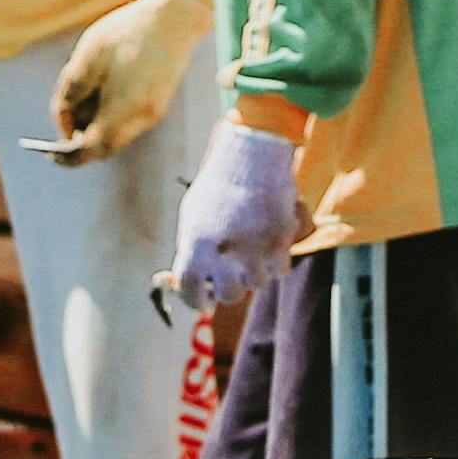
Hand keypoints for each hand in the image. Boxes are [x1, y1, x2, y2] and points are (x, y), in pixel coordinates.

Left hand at [47, 0, 208, 163]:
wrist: (174, 16)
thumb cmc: (126, 33)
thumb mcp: (86, 60)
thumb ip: (69, 95)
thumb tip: (63, 121)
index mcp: (121, 111)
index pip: (90, 150)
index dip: (68, 156)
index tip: (51, 153)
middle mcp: (140, 120)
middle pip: (104, 147)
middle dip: (82, 139)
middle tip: (64, 120)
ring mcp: (154, 113)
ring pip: (116, 134)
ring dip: (95, 125)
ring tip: (84, 93)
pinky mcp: (159, 102)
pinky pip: (128, 122)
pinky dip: (110, 115)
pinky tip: (104, 87)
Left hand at [159, 123, 300, 321]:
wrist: (251, 157)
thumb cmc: (218, 188)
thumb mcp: (192, 218)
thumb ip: (189, 252)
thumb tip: (177, 283)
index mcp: (195, 247)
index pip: (190, 292)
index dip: (195, 300)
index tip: (203, 301)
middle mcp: (222, 254)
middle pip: (229, 295)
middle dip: (230, 288)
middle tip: (232, 276)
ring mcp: (252, 251)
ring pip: (257, 283)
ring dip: (256, 271)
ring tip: (253, 246)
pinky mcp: (279, 244)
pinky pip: (280, 270)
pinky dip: (277, 260)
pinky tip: (270, 241)